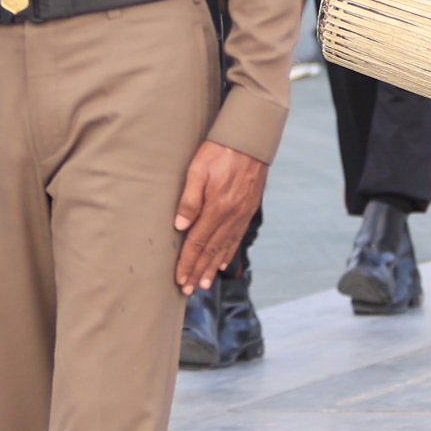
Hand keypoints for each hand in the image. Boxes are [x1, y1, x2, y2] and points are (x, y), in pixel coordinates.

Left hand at [171, 138, 268, 292]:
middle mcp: (230, 216)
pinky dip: (228, 252)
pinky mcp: (247, 210)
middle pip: (210, 250)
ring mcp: (241, 215)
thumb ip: (189, 199)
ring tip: (203, 283)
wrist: (250, 141)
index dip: (187, 263)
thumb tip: (180, 227)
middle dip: (198, 271)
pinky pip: (236, 237)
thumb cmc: (219, 151)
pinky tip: (222, 262)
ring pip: (224, 247)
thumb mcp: (198, 170)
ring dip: (212, 267)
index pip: (197, 242)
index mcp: (216, 208)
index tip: (179, 279)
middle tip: (188, 290)